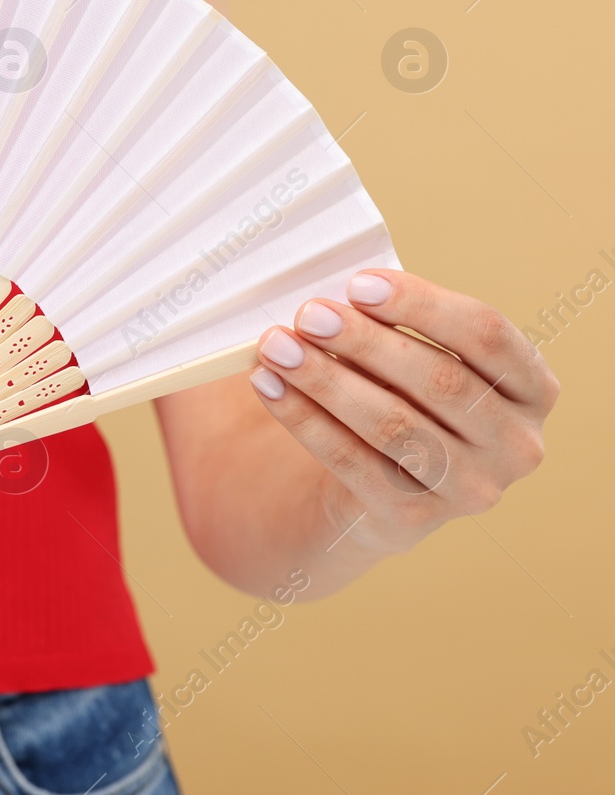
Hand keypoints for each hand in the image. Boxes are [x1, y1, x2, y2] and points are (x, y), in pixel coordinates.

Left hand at [248, 269, 557, 556]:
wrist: (379, 491)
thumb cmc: (402, 399)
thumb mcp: (416, 362)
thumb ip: (394, 329)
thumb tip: (332, 302)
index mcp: (533, 389)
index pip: (488, 334)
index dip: (422, 304)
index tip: (358, 283)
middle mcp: (517, 444)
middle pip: (440, 380)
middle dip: (365, 341)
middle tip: (308, 314)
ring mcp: (472, 489)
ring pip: (392, 424)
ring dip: (326, 379)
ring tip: (277, 347)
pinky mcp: (414, 518)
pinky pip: (351, 460)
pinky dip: (304, 418)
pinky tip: (268, 386)